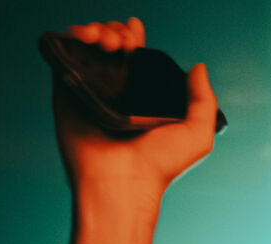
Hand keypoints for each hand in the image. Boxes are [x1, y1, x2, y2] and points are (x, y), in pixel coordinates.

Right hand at [52, 19, 216, 206]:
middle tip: (123, 43)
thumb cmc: (158, 168)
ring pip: (88, 47)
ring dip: (99, 31)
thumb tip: (198, 68)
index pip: (135, 58)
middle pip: (111, 46)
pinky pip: (65, 56)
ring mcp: (91, 94)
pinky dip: (73, 37)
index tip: (136, 31)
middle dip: (117, 32)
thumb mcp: (197, 136)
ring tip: (109, 42)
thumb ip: (204, 101)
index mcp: (141, 101)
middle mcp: (115, 96)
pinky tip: (88, 38)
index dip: (134, 38)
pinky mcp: (68, 94)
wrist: (122, 184)